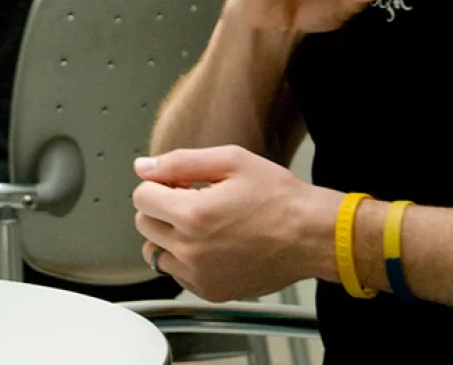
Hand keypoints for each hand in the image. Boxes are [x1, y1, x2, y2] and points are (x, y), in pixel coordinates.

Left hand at [133, 146, 339, 301]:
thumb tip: (144, 167)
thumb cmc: (279, 198)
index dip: (159, 184)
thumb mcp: (231, 161)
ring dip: (169, 235)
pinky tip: (211, 245)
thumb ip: (180, 162)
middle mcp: (191, 250)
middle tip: (192, 200)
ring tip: (201, 225)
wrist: (311, 236)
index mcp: (192, 214)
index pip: (141, 197)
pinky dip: (184, 259)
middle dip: (162, 208)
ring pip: (156, 252)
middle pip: (145, 224)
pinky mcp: (210, 291)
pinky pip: (177, 274)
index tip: (180, 184)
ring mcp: (199, 275)